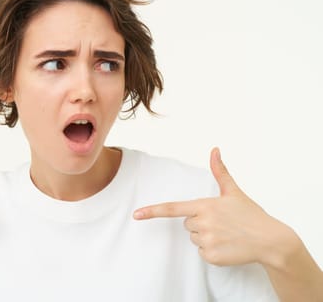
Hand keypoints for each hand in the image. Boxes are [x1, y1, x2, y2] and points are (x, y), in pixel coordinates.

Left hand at [133, 147, 285, 265]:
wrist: (271, 240)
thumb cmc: (251, 215)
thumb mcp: (234, 192)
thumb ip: (220, 171)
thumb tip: (214, 149)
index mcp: (205, 206)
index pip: (172, 208)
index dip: (152, 211)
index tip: (136, 215)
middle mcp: (203, 223)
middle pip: (187, 224)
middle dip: (200, 222)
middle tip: (221, 222)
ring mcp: (207, 241)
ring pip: (194, 238)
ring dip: (206, 236)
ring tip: (226, 233)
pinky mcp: (212, 256)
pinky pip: (201, 252)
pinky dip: (212, 250)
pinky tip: (227, 245)